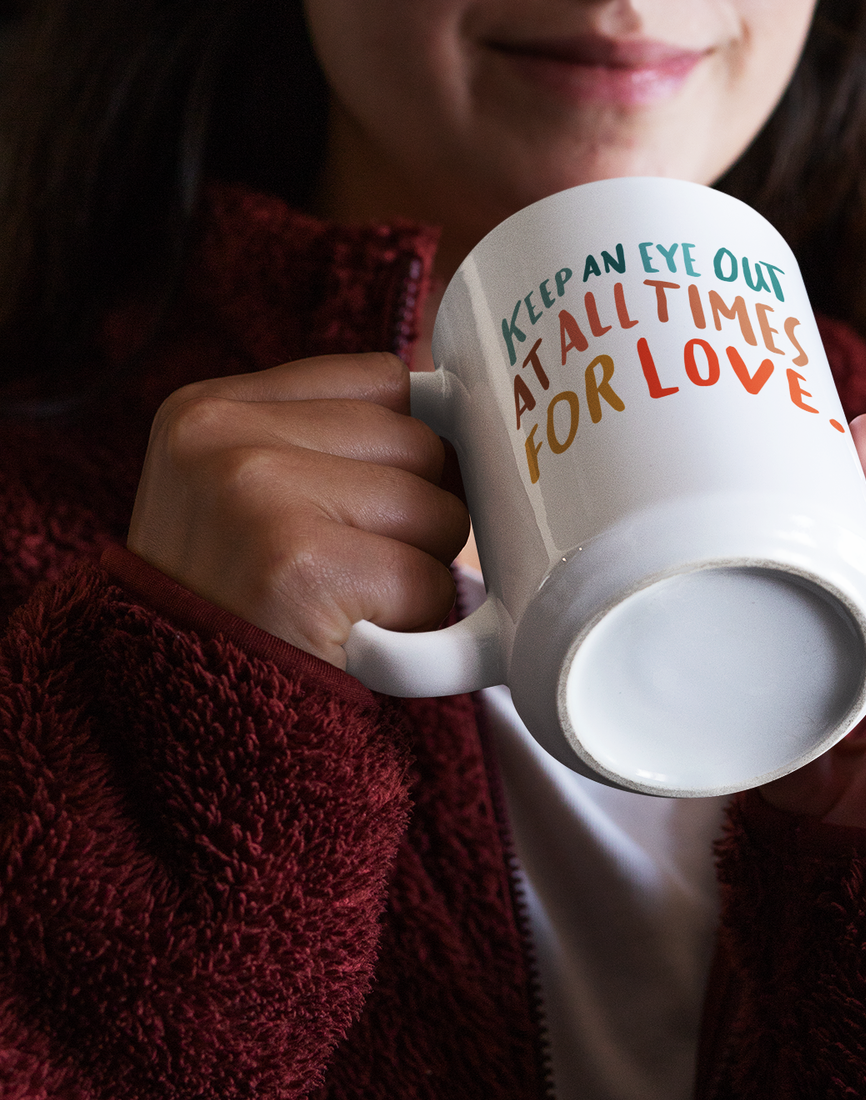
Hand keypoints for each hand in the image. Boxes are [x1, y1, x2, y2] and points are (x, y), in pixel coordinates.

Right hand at [128, 353, 469, 666]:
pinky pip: (430, 582)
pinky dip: (415, 625)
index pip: (384, 380)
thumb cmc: (234, 602)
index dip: (409, 446)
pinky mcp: (302, 568)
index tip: (386, 497)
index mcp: (210, 408)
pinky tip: (356, 636)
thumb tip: (456, 406)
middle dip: (415, 515)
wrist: (176, 719)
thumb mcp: (244, 492)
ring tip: (348, 600)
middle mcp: (226, 439)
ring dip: (418, 570)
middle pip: (419, 444)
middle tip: (352, 566)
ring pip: (436, 510)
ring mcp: (261, 497)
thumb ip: (330, 441)